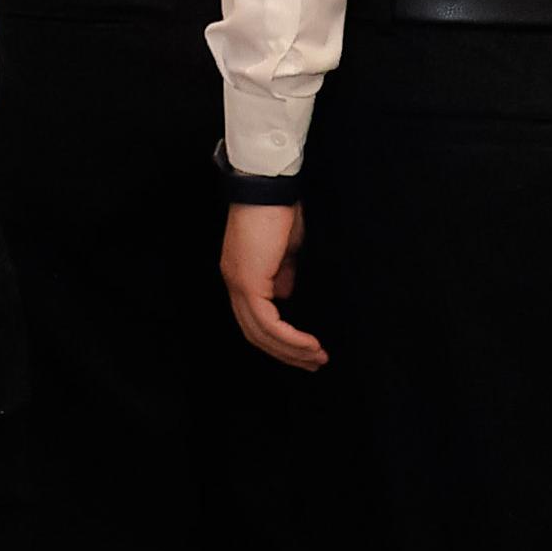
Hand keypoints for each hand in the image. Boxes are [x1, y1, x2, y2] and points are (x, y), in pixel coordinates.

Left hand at [219, 203, 324, 372]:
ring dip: (291, 350)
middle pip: (255, 333)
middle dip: (287, 353)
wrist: (269, 187)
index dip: (280, 340)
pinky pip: (267, 322)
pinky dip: (289, 338)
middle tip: (315, 363)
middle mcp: (234, 281)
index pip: (256, 319)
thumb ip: (283, 274)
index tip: (307, 350)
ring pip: (260, 333)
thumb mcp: (286, 251)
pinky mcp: (247, 281)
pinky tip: (309, 344)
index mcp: (241, 274)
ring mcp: (237, 282)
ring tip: (318, 357)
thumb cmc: (280, 211)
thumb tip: (286, 296)